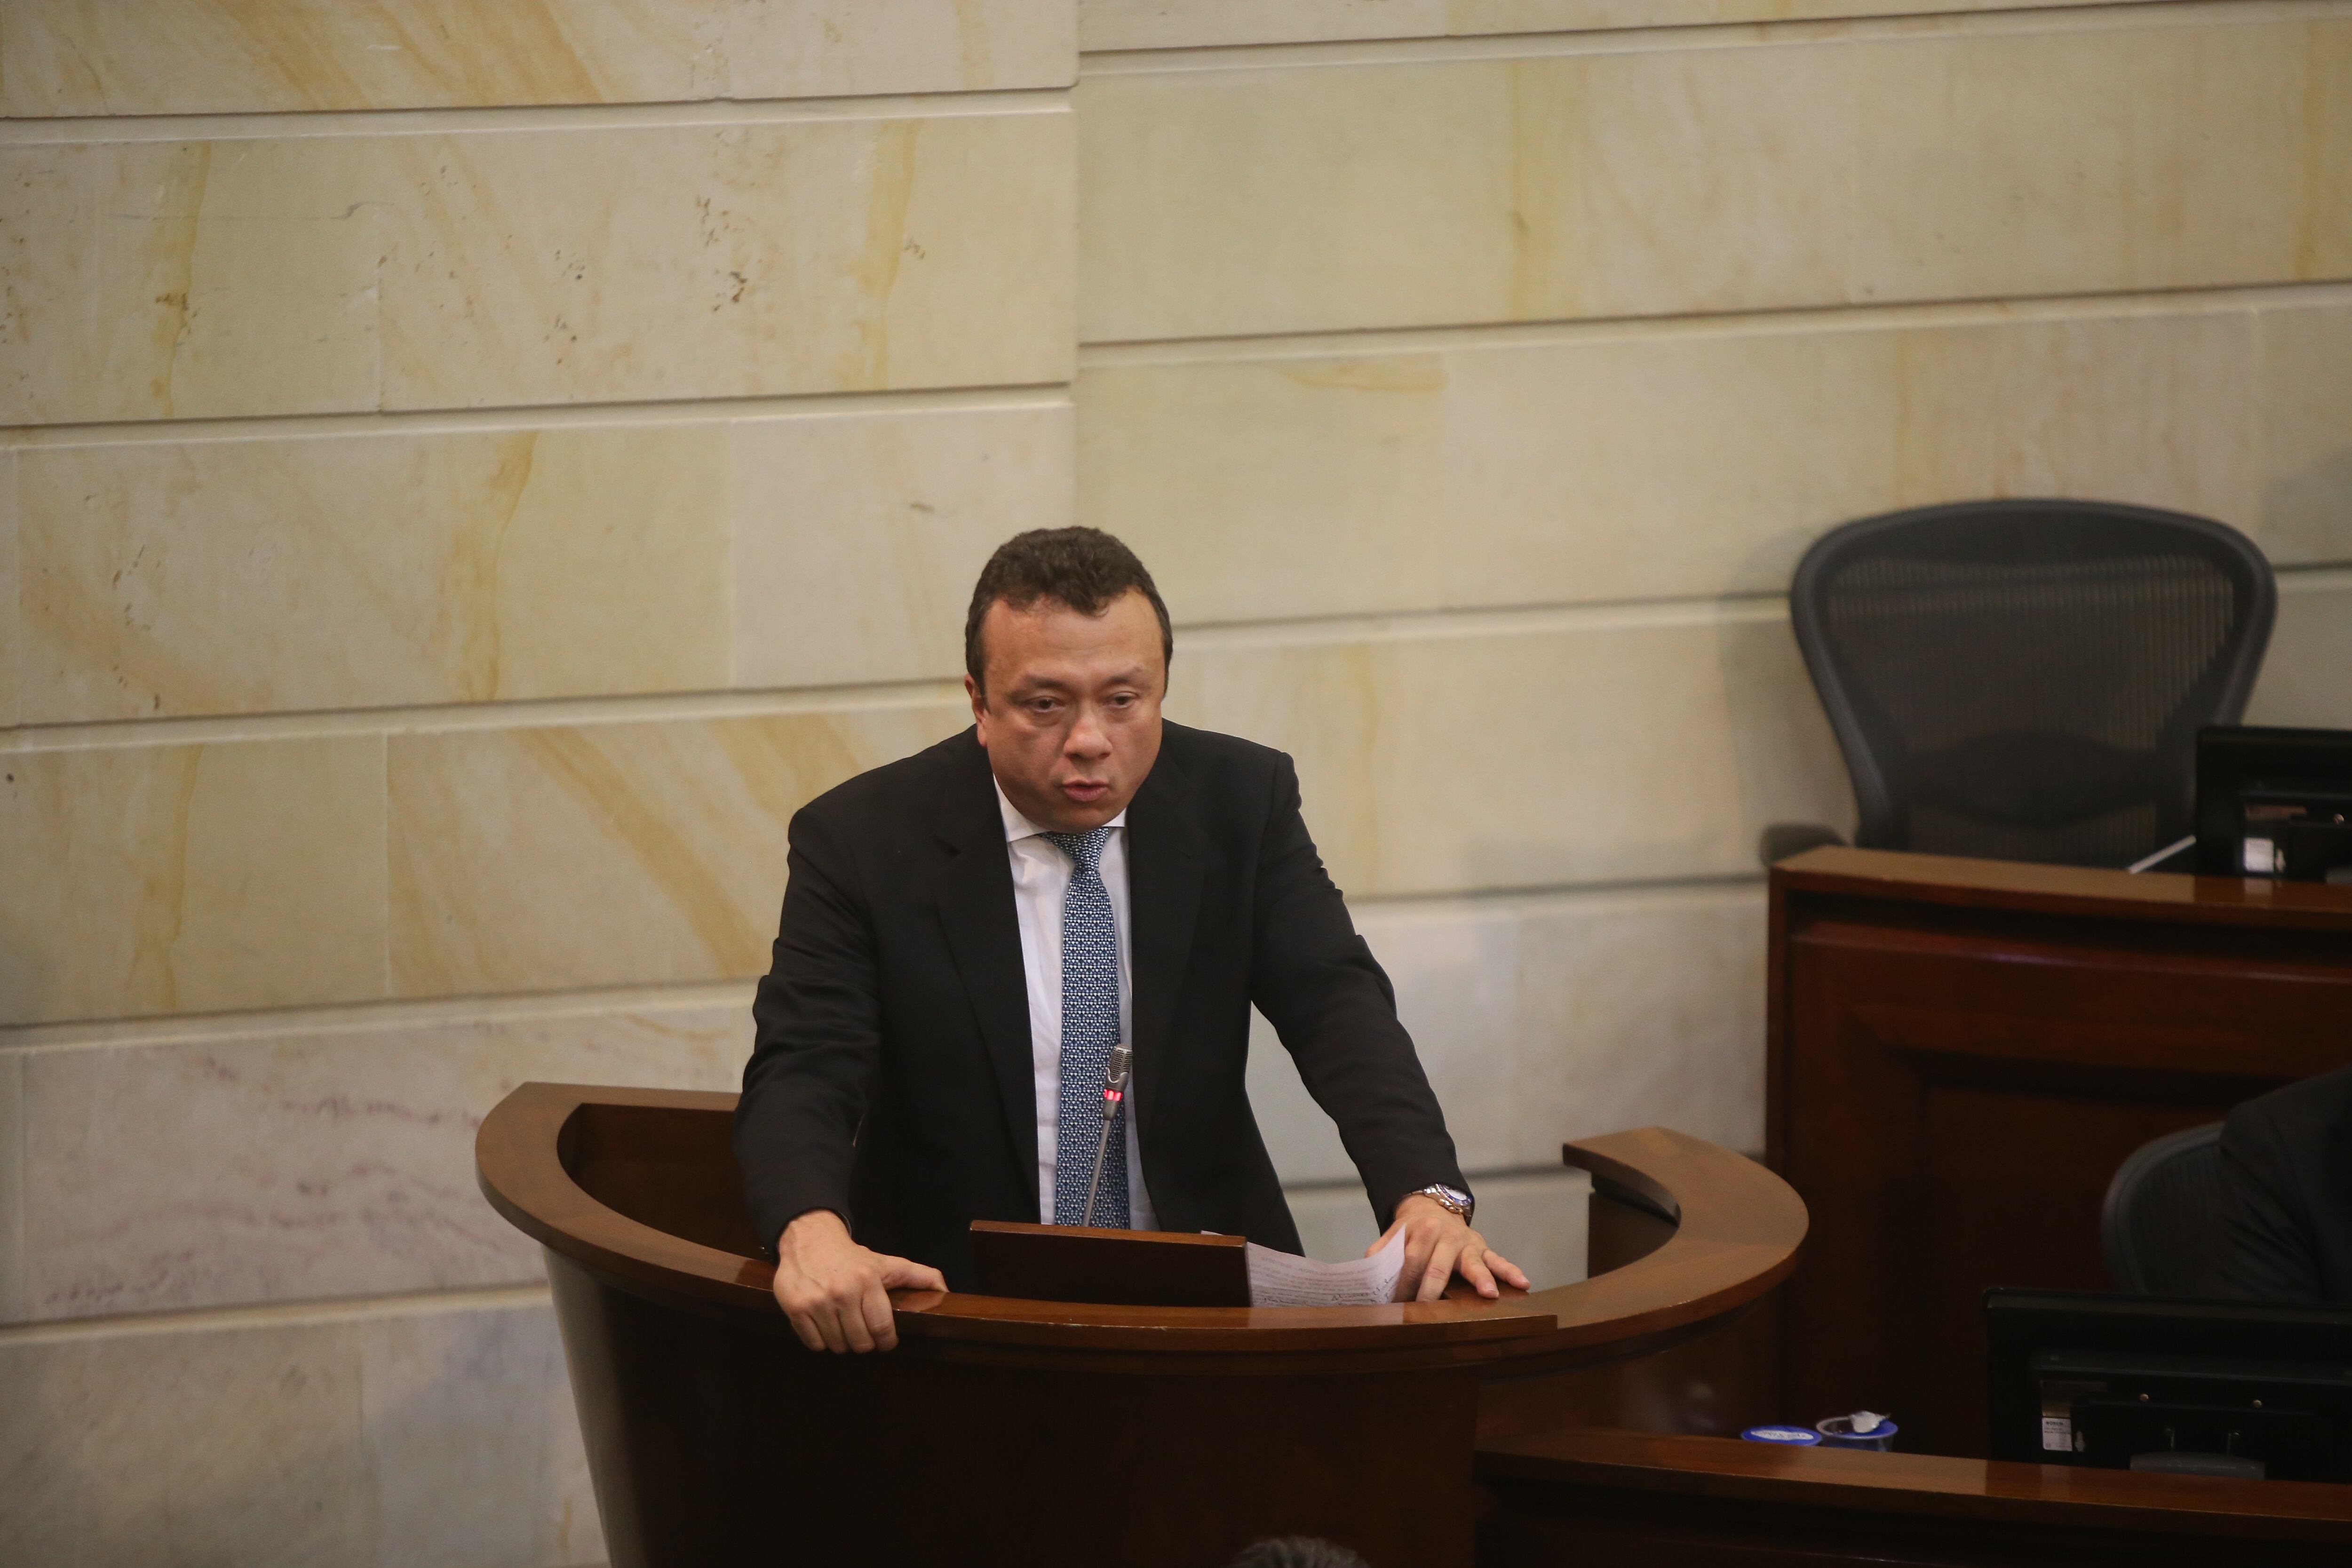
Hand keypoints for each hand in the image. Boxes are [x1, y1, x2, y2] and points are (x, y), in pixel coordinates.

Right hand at [771, 1209, 945, 1352]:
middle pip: (860, 1343)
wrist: (810, 1240)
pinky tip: (825, 1324)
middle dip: (864, 1341)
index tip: (885, 1340)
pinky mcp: (796, 1309)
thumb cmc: (853, 1258)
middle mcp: (842, 1292)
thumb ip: (919, 1276)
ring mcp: (817, 1302)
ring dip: (843, 1342)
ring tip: (843, 1325)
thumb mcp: (888, 1263)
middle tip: (862, 1330)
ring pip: (838, 1346)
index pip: (882, 1329)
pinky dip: (821, 1341)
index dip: (886, 1341)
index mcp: (868, 1281)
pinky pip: (814, 1345)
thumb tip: (945, 1292)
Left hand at [1371, 1193, 1530, 1301]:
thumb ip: (1381, 1253)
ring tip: (1490, 1294)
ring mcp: (1466, 1243)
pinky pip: (1498, 1259)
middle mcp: (1445, 1236)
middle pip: (1438, 1265)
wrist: (1433, 1206)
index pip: (1410, 1261)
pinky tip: (1523, 1282)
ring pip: (1473, 1262)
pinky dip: (1510, 1271)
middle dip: (1432, 1289)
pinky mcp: (1482, 1248)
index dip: (1403, 1284)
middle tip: (1429, 1311)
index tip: (1397, 1305)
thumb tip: (1368, 1278)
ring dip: (1481, 1278)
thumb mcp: (1394, 1235)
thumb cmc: (1412, 1231)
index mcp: (1419, 1231)